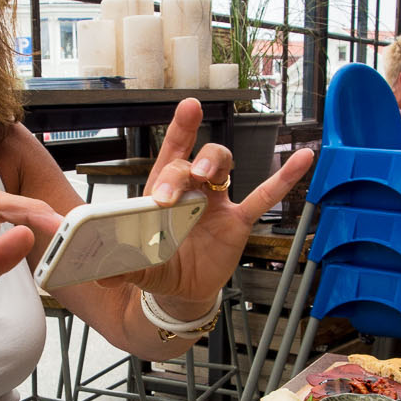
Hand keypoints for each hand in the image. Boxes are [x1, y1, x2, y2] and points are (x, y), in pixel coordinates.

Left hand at [115, 98, 313, 314]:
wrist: (181, 292)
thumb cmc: (157, 267)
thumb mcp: (136, 266)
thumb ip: (120, 266)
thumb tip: (97, 274)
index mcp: (163, 192)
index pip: (171, 152)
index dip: (181, 129)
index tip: (190, 108)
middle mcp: (191, 190)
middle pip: (193, 160)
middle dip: (183, 169)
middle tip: (169, 194)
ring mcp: (216, 203)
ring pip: (223, 166)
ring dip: (216, 162)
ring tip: (208, 175)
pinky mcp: (238, 223)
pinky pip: (263, 197)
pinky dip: (284, 178)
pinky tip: (303, 158)